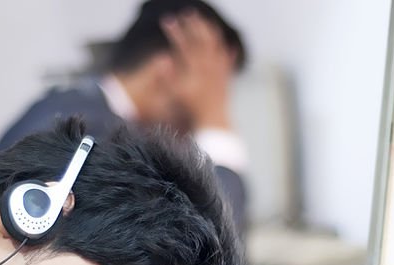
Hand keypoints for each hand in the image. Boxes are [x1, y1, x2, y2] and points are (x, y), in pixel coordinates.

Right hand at [161, 10, 235, 129]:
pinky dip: (228, 53)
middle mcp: (209, 67)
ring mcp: (219, 72)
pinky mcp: (226, 79)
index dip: (174, 30)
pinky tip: (230, 47)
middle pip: (202, 38)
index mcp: (195, 69)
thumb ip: (168, 76)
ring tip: (205, 22)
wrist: (213, 123)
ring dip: (210, 32)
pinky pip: (227, 61)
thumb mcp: (175, 94)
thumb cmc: (191, 111)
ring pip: (216, 46)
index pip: (182, 43)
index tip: (166, 20)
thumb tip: (163, 58)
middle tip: (187, 13)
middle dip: (194, 24)